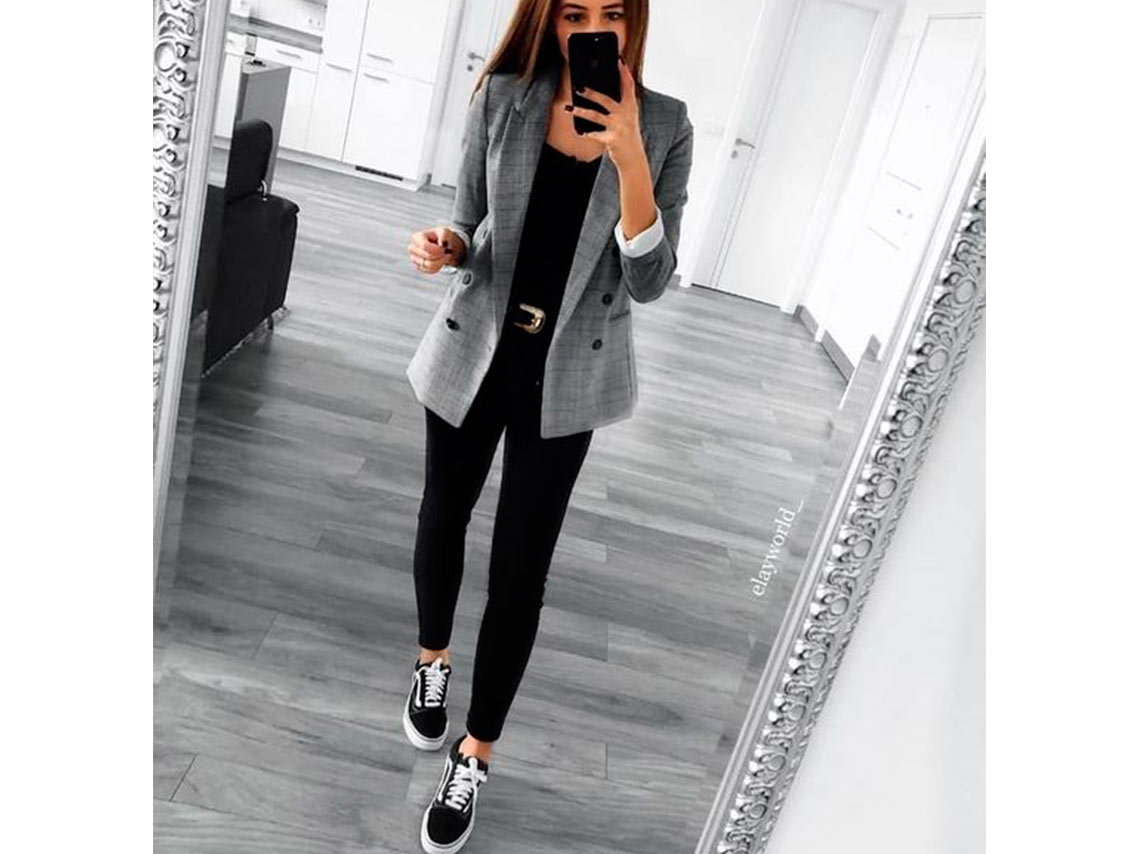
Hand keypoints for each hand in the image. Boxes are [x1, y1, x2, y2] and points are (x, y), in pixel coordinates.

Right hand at [408, 226, 463, 274]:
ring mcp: (414, 258)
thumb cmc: (442, 237)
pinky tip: (440, 261)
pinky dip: (438, 267)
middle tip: (446, 252)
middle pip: (427, 257)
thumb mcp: (446, 232)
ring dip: (440, 262)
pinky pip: (429, 271)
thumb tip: (442, 242)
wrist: (443, 246)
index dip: (436, 249)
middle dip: (440, 256)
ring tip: (444, 256)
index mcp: (417, 237)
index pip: (424, 246)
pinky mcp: (418, 267)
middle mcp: (413, 248)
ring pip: (428, 265)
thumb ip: (444, 234)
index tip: (444, 248)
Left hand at [567, 56, 644, 171]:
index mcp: (631, 106)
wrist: (633, 157)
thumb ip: (618, 105)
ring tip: (569, 108)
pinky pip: (595, 134)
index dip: (624, 72)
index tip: (618, 60)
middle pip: (605, 99)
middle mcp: (626, 114)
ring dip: (581, 111)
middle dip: (590, 93)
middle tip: (578, 87)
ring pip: (596, 116)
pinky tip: (580, 132)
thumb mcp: (627, 117)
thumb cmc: (626, 135)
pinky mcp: (612, 139)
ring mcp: (619, 127)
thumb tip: (596, 93)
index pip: (628, 85)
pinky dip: (587, 133)